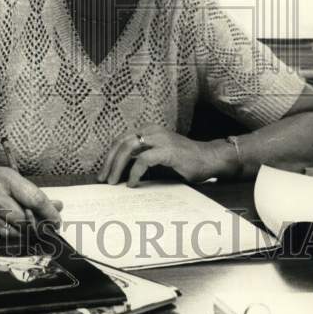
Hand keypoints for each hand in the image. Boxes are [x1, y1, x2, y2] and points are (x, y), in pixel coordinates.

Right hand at [0, 163, 62, 234]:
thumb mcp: (7, 177)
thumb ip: (31, 192)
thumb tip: (57, 206)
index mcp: (5, 180)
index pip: (35, 199)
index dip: (50, 213)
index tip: (56, 220)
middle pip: (27, 220)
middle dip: (40, 227)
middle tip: (47, 228)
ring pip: (17, 233)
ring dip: (27, 234)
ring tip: (31, 229)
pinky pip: (2, 239)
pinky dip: (12, 237)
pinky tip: (13, 231)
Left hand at [98, 125, 224, 186]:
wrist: (209, 159)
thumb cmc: (184, 161)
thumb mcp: (158, 156)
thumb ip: (141, 159)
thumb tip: (120, 173)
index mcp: (148, 130)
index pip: (121, 140)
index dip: (110, 156)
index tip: (103, 172)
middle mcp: (152, 131)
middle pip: (121, 143)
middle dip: (109, 162)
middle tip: (103, 179)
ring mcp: (160, 139)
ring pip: (128, 148)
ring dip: (117, 166)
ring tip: (112, 182)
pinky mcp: (167, 150)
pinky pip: (144, 160)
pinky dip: (134, 172)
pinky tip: (132, 183)